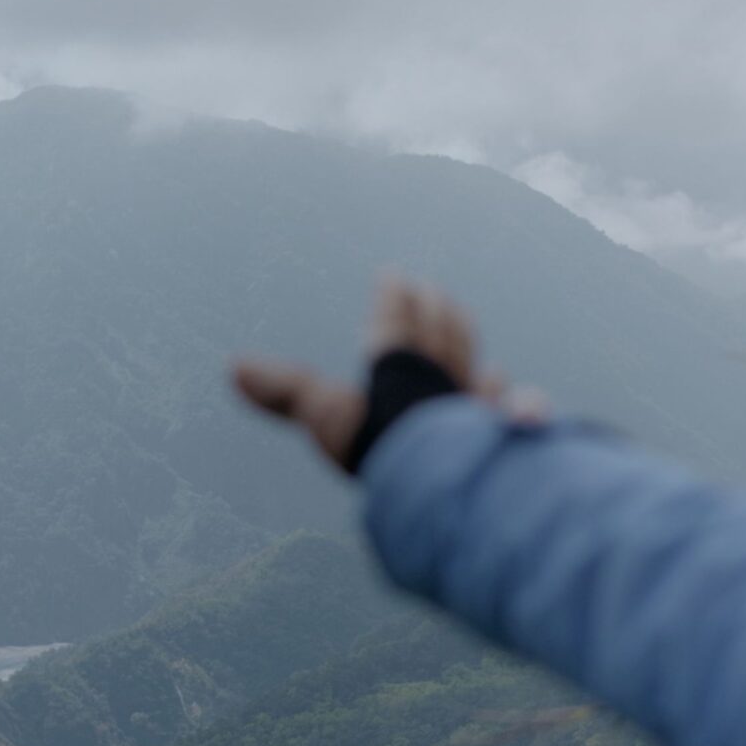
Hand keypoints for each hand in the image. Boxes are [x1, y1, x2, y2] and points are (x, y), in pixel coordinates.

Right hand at [233, 277, 513, 470]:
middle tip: (430, 291)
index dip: (392, 299)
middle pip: (439, 333)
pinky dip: (507, 395)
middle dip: (432, 311)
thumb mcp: (321, 414)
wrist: (443, 471)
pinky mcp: (504, 433)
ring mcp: (475, 402)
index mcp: (396, 363)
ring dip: (464, 339)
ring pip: (471, 360)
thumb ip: (285, 392)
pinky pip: (508, 405)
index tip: (393, 275)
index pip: (394, 322)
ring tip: (462, 324)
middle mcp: (441, 374)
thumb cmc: (377, 441)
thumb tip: (234, 367)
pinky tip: (511, 388)